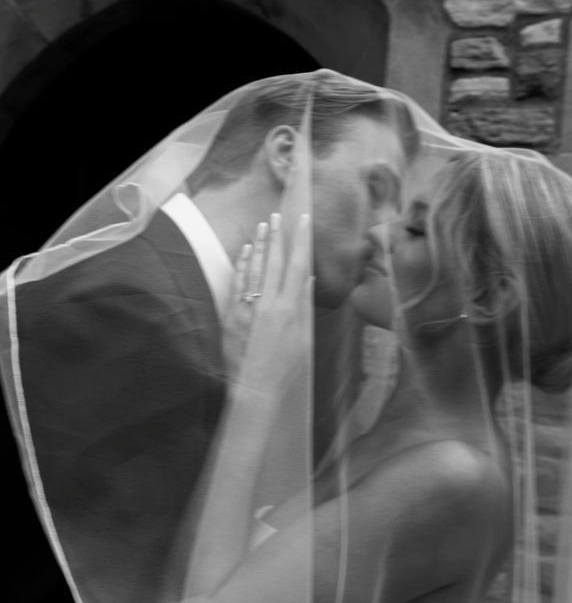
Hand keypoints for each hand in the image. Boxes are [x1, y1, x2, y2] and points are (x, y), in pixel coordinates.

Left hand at [223, 212, 311, 386]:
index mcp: (290, 309)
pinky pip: (238, 283)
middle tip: (277, 215)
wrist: (255, 387)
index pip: (298, 266)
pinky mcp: (233, 314)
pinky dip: (243, 265)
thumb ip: (305, 307)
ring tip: (262, 225)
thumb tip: (307, 281)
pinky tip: (246, 252)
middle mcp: (269, 304)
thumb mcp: (303, 339)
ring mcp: (249, 307)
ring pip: (255, 268)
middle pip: (274, 261)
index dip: (301, 240)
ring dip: (260, 245)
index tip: (304, 221)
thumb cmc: (285, 367)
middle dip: (277, 235)